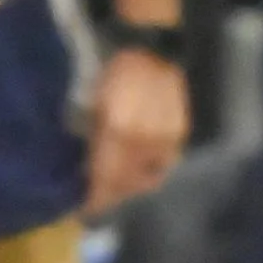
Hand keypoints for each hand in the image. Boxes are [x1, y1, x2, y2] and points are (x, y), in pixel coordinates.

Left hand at [85, 47, 190, 215]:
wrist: (153, 52)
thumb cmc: (116, 74)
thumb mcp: (96, 105)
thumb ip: (94, 139)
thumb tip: (87, 168)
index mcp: (118, 130)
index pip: (106, 177)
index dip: (96, 198)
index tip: (84, 210)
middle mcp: (143, 140)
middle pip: (126, 183)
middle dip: (111, 196)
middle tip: (98, 202)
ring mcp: (165, 139)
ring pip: (147, 178)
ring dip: (130, 188)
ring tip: (117, 189)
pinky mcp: (179, 135)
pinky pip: (163, 165)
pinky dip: (149, 173)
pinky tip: (138, 172)